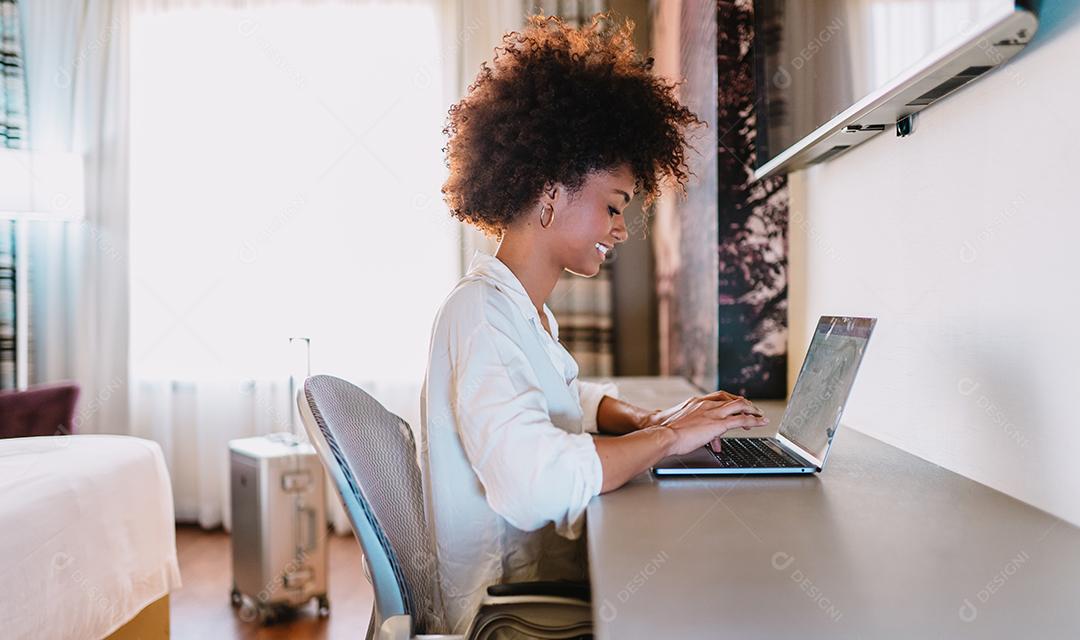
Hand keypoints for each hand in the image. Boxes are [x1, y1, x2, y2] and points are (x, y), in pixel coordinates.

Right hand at [648, 391, 767, 456]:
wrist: (663, 434)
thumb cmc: (667, 433)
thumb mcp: (681, 425)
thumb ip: (692, 427)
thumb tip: (697, 436)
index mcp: (696, 402)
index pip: (719, 396)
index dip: (730, 400)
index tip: (736, 406)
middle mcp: (706, 404)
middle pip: (731, 398)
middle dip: (744, 404)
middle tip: (752, 410)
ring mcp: (713, 413)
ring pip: (740, 405)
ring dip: (753, 410)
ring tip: (760, 416)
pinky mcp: (718, 423)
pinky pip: (741, 419)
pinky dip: (754, 420)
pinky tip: (761, 423)